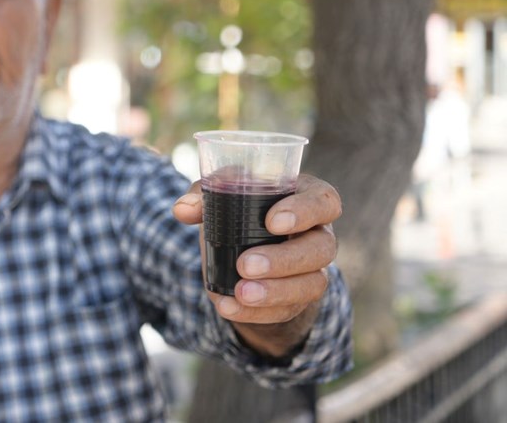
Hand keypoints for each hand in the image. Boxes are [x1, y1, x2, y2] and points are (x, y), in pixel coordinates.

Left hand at [172, 174, 341, 356]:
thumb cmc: (236, 209)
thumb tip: (183, 209)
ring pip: (311, 285)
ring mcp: (312, 271)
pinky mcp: (296, 300)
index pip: (324, 202)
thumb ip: (202, 194)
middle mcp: (318, 235)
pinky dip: (255, 312)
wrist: (238, 250)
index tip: (271, 222)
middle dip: (284, 259)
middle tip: (246, 265)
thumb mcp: (220, 196)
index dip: (305, 211)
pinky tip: (229, 308)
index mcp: (307, 199)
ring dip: (275, 292)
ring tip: (240, 292)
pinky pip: (285, 310)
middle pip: (321, 248)